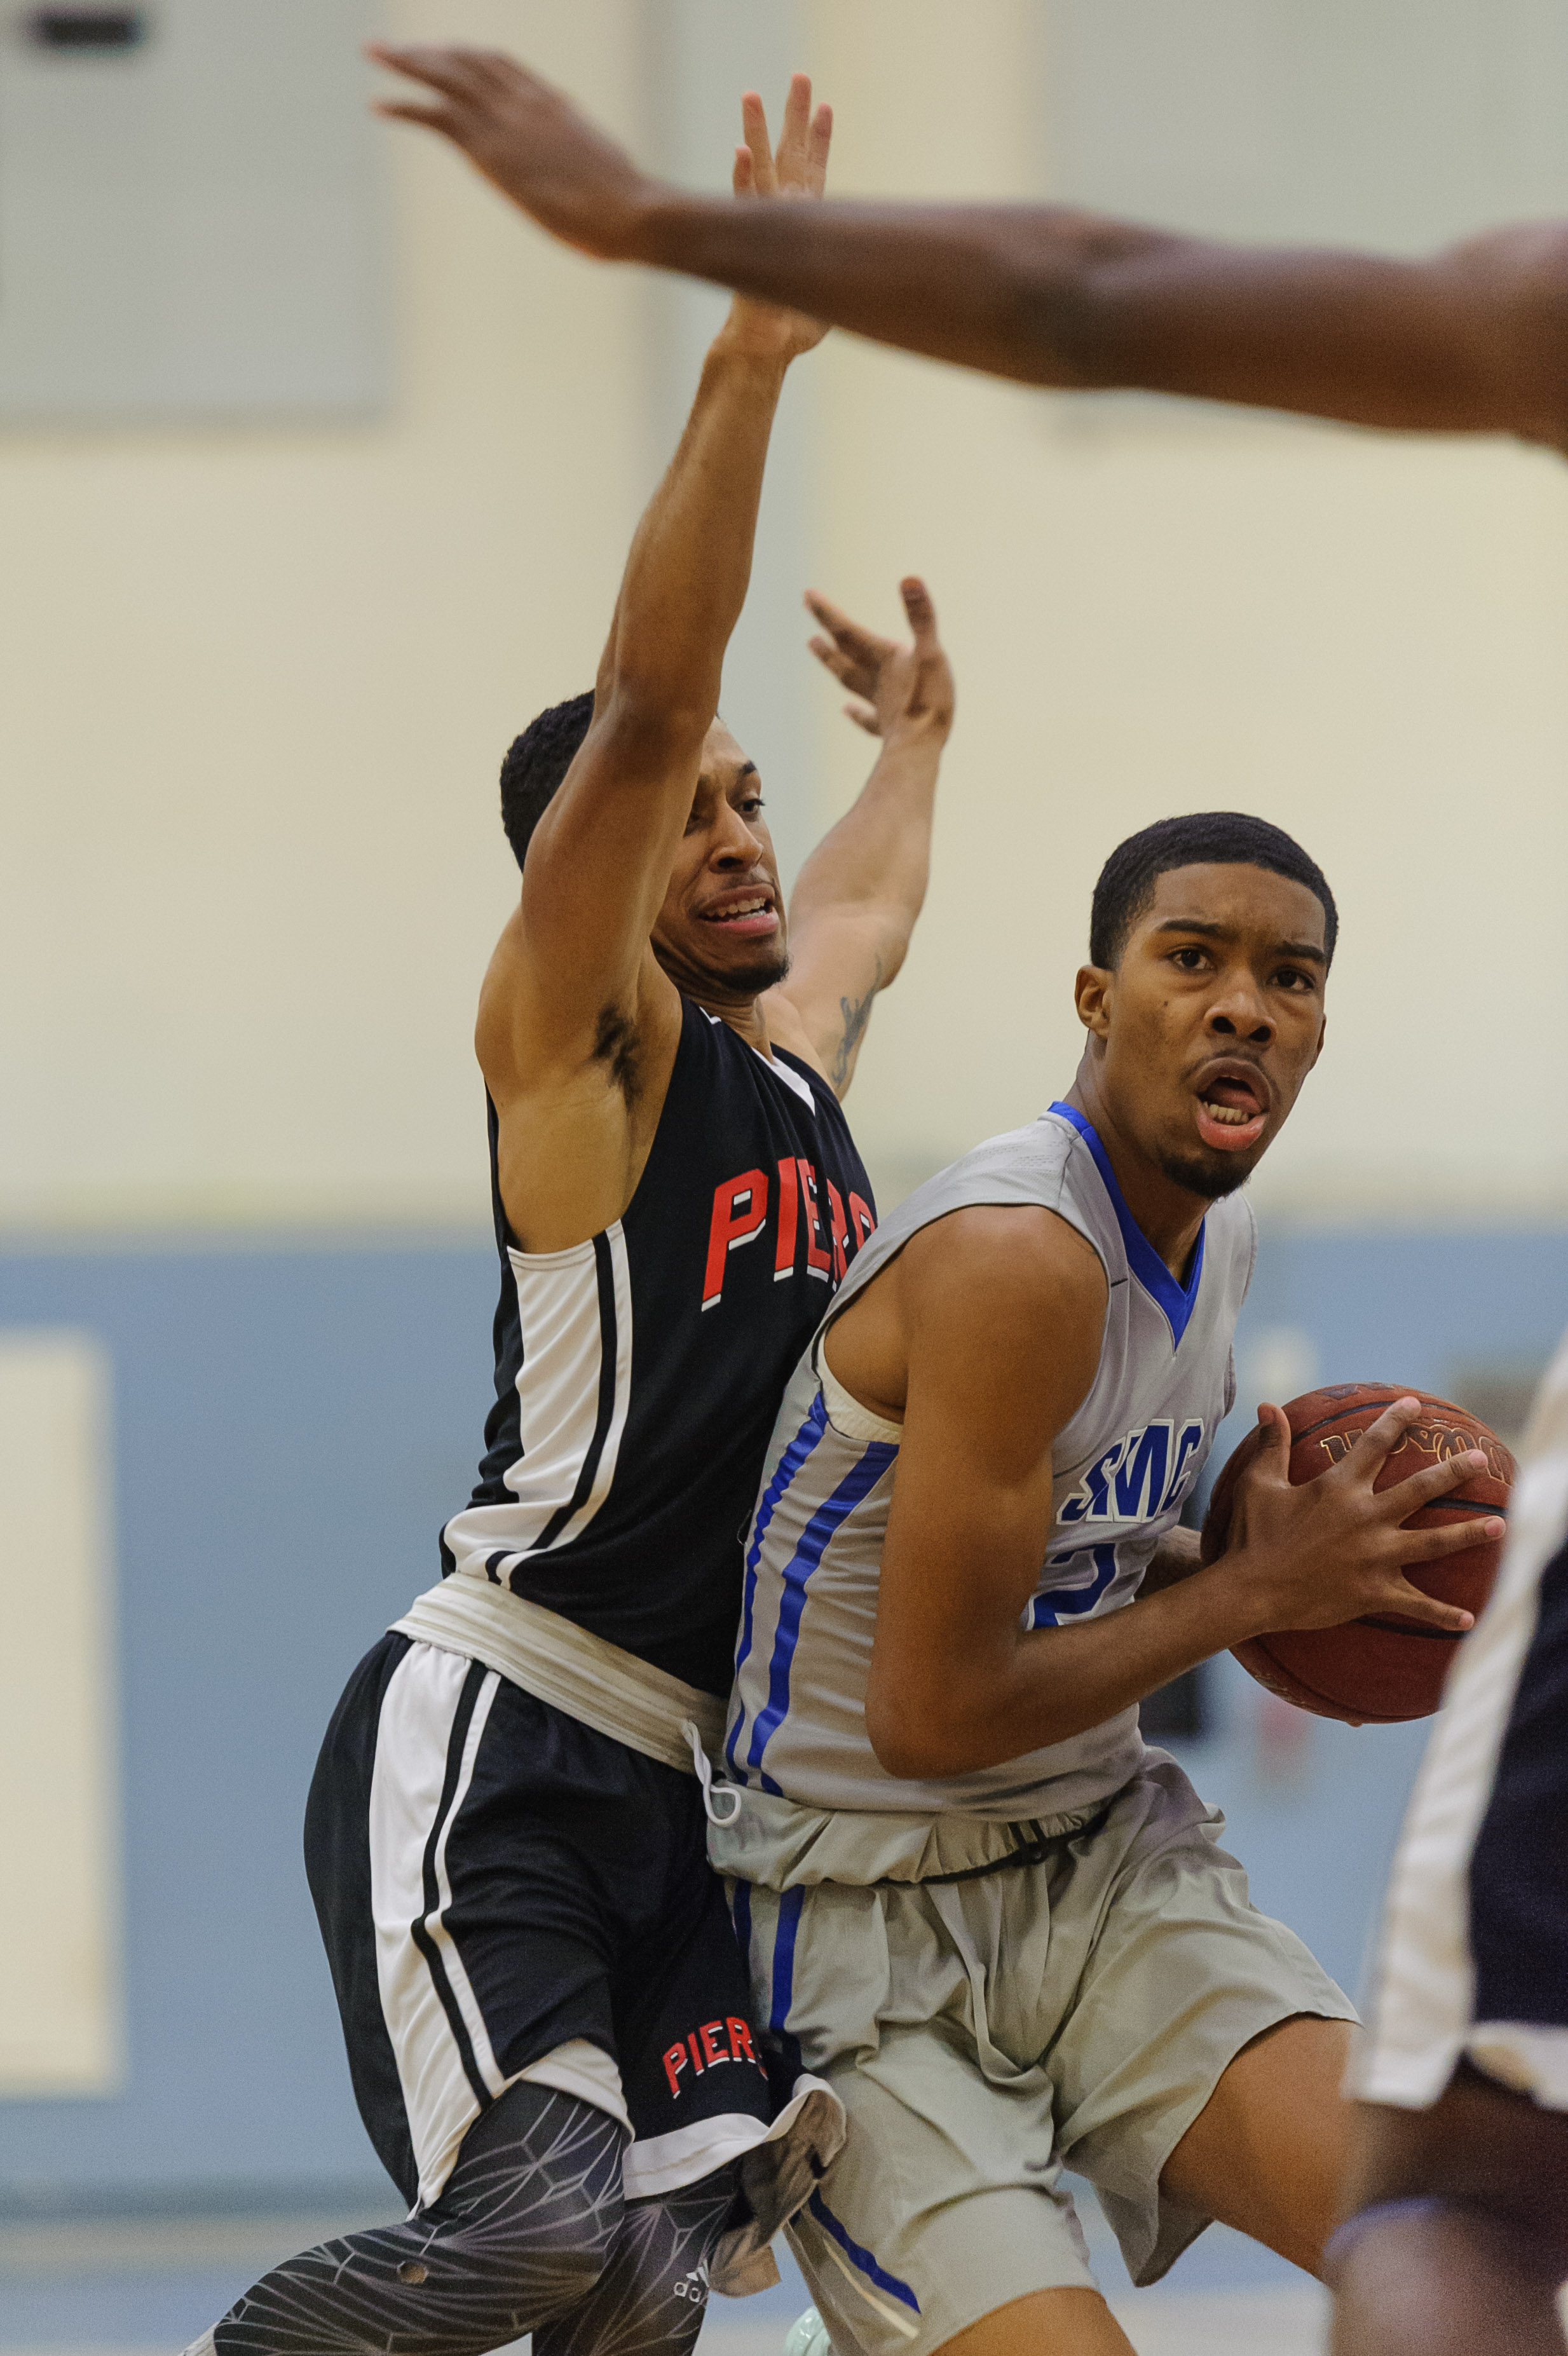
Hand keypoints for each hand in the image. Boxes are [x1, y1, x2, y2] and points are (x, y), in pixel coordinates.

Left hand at [368, 44, 653, 257]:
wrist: (630, 210)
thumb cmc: (629, 206)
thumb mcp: (608, 172)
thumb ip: (589, 162)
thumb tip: (602, 175)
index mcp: (554, 104)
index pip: (505, 66)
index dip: (471, 56)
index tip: (447, 51)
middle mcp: (526, 103)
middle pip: (468, 61)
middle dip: (428, 50)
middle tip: (394, 46)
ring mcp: (506, 122)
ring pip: (445, 76)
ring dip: (405, 62)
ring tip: (373, 53)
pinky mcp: (490, 149)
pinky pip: (435, 116)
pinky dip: (403, 107)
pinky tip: (377, 104)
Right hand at [714, 76, 832, 363]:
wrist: (762, 351)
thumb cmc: (793, 331)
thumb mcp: (835, 294)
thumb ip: (850, 272)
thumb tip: (890, 270)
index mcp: (803, 224)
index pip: (813, 172)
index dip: (820, 140)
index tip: (826, 107)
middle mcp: (780, 217)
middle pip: (789, 155)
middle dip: (794, 116)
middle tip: (800, 76)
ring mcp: (759, 227)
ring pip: (761, 169)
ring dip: (758, 131)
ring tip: (752, 93)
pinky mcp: (743, 245)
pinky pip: (743, 206)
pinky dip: (743, 179)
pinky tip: (741, 151)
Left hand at [806, 578, 955, 744]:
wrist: (921, 751)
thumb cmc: (928, 702)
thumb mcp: (930, 653)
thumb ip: (921, 617)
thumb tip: (908, 578)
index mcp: (885, 659)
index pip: (849, 631)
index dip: (828, 612)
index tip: (807, 594)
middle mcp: (876, 680)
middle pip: (845, 650)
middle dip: (828, 628)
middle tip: (807, 606)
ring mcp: (880, 705)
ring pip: (849, 678)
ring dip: (832, 660)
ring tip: (813, 645)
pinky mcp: (889, 729)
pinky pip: (869, 719)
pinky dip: (857, 714)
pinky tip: (846, 710)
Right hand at [1217, 1395, 1504, 1637]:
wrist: (1251, 1590)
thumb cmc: (1251, 1535)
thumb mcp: (1258, 1483)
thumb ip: (1273, 1444)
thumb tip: (1269, 1405)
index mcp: (1338, 1488)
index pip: (1374, 1445)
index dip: (1395, 1421)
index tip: (1415, 1405)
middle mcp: (1364, 1518)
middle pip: (1420, 1489)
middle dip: (1453, 1472)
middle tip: (1481, 1458)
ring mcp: (1374, 1557)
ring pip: (1432, 1543)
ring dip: (1467, 1534)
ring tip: (1498, 1525)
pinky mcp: (1374, 1593)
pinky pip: (1416, 1605)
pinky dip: (1442, 1614)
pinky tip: (1468, 1619)